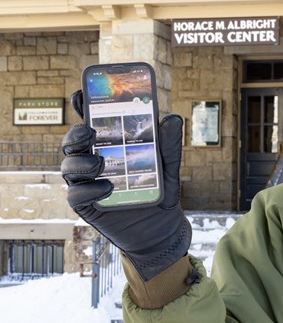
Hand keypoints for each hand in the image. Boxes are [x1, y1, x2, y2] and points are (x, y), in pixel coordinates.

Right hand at [61, 90, 191, 281]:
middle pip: (72, 142)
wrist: (162, 229)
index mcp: (110, 146)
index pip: (91, 121)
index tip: (80, 94)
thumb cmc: (160, 192)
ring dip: (81, 162)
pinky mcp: (86, 206)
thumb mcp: (169, 168)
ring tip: (101, 164)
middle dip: (75, 134)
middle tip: (89, 132)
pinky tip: (107, 188)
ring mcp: (87, 183)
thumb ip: (169, 146)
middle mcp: (93, 160)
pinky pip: (76, 195)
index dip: (82, 106)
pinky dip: (88, 190)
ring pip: (68, 166)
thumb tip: (173, 118)